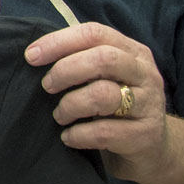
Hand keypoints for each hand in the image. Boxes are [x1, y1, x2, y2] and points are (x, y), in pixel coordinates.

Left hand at [25, 22, 168, 181]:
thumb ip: (81, 61)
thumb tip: (34, 54)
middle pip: (103, 59)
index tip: (31, 56)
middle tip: (47, 86)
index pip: (94, 33)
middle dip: (65, 71)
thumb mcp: (103, 78)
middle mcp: (145, 73)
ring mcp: (149, 104)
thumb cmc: (115, 107)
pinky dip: (78, 134)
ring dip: (70, 105)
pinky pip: (104, 132)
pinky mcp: (146, 136)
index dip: (58, 41)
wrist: (152, 151)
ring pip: (103, 94)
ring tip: (59, 116)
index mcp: (132, 51)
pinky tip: (68, 137)